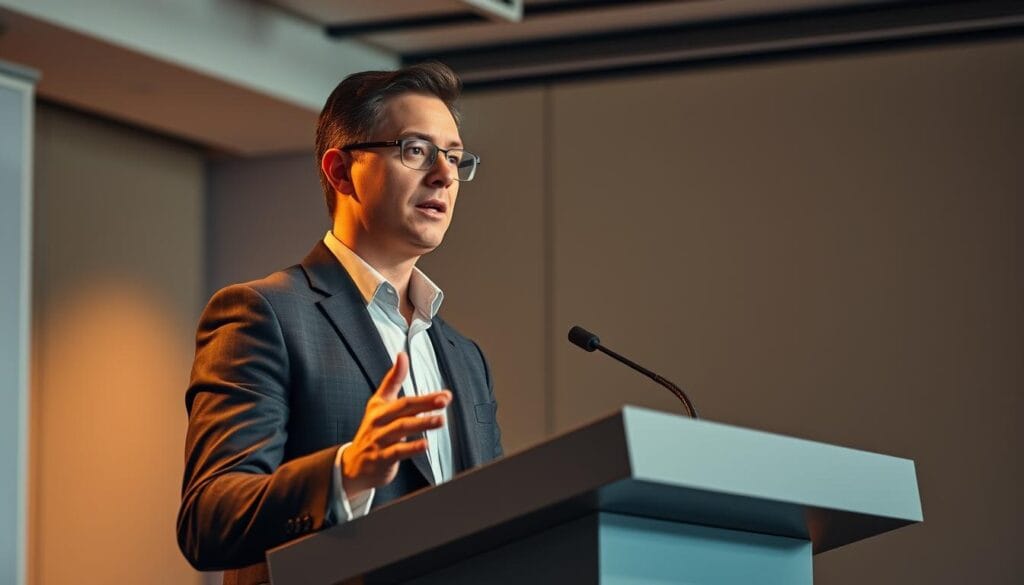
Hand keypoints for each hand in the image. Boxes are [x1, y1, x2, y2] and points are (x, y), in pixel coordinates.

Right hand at [341, 352, 450, 494]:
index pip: (405, 398)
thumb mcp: (379, 404)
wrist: (353, 465)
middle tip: (444, 401)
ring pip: (401, 428)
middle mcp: (379, 422)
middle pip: (404, 409)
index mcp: (381, 408)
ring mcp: (379, 440)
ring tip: (440, 420)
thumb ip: (393, 380)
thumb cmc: (372, 431)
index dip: (425, 395)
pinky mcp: (380, 458)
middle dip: (425, 403)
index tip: (444, 393)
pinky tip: (425, 445)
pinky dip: (411, 448)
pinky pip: (396, 452)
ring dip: (422, 423)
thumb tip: (402, 355)